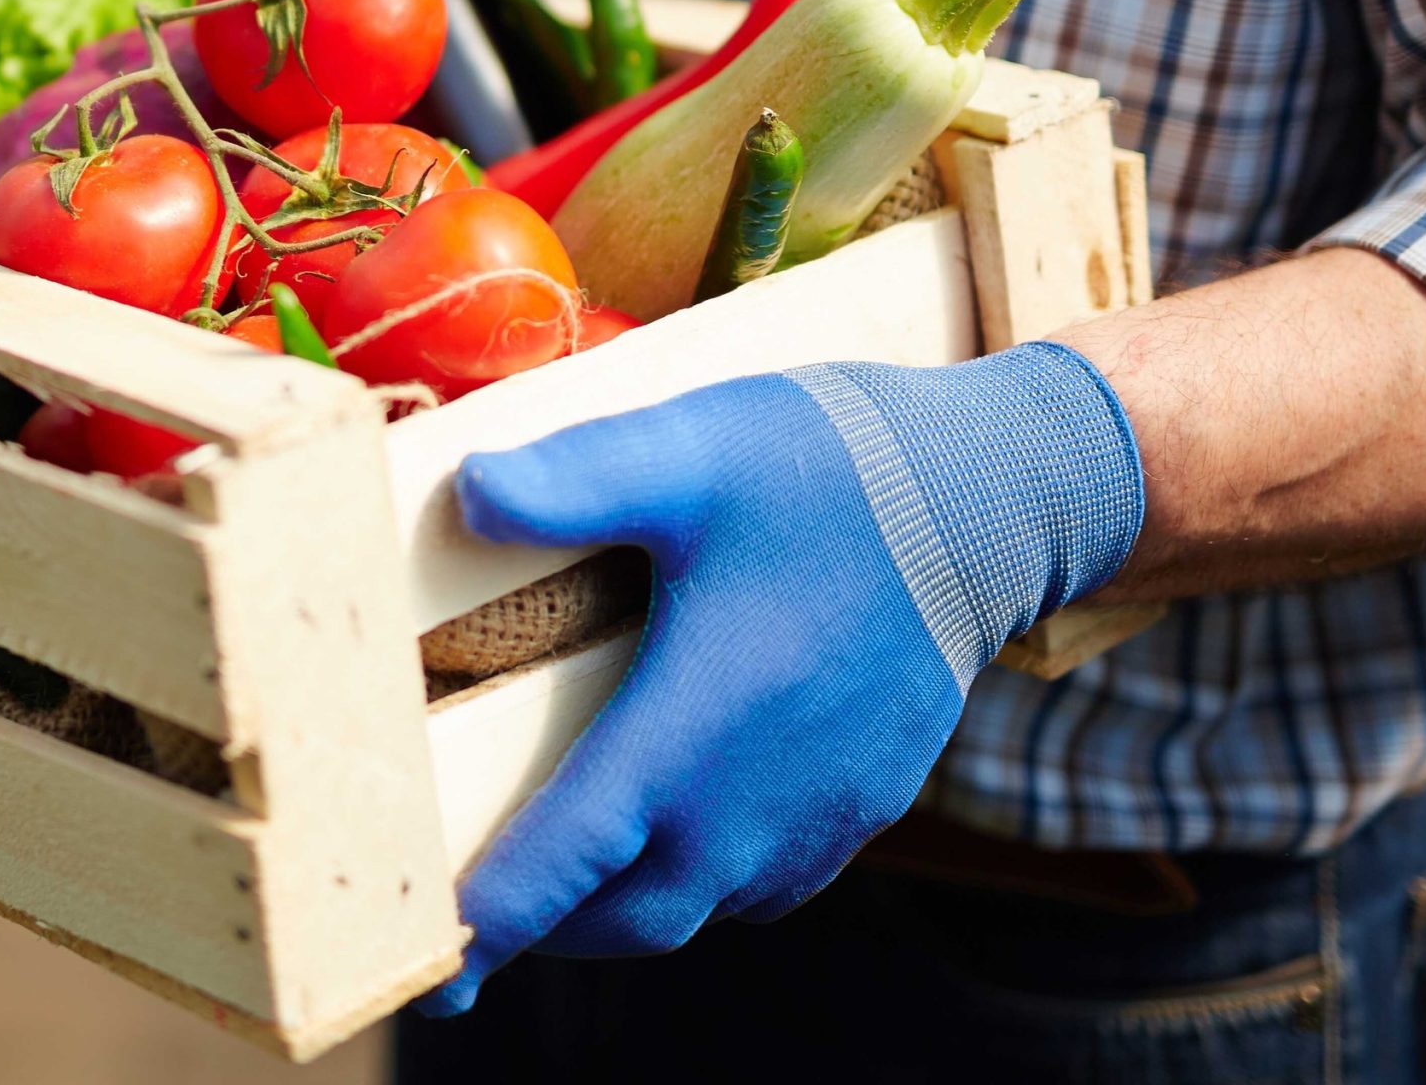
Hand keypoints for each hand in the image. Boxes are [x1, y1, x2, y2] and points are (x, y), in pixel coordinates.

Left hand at [417, 343, 1142, 1013]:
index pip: (565, 864)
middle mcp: (752, 806)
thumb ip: (574, 478)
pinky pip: (755, 886)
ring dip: (616, 906)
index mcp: (690, 733)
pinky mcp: (857, 810)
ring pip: (689, 909)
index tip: (434, 976)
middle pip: (619, 917)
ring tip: (554, 873)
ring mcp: (812, 819)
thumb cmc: (832, 471)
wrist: (991, 502)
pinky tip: (666, 831)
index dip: (489, 922)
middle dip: (540, 926)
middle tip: (465, 925)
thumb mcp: (693, 448)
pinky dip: (693, 880)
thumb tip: (467, 492)